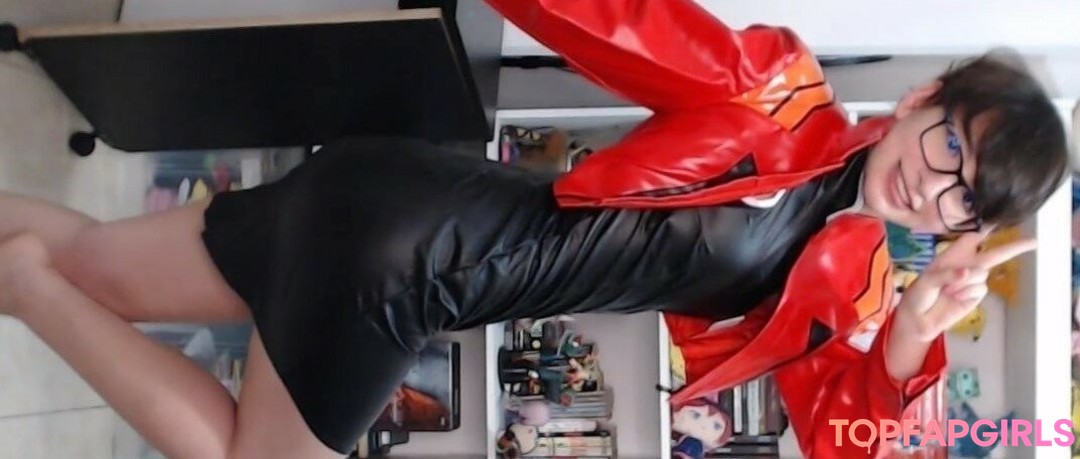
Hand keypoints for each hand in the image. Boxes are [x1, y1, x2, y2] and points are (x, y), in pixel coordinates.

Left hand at [896, 227, 1036, 342]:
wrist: (919, 318)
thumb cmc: (920, 294)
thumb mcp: (927, 280)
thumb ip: (946, 274)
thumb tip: (968, 273)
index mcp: (953, 255)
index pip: (973, 238)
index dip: (987, 229)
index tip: (1002, 221)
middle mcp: (967, 264)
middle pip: (995, 253)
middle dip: (1014, 247)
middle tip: (1034, 242)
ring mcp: (973, 280)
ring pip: (982, 274)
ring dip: (965, 282)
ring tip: (947, 290)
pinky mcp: (976, 295)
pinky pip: (980, 289)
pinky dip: (967, 293)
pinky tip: (954, 297)